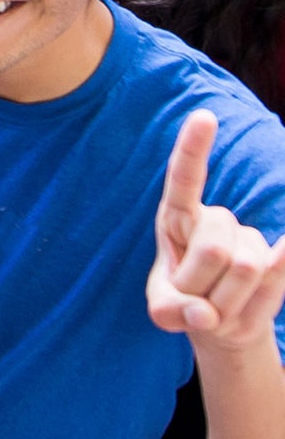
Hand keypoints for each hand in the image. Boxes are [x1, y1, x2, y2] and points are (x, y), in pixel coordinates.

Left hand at [146, 111, 284, 354]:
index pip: (184, 179)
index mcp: (177, 218)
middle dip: (202, 289)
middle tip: (196, 302)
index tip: (205, 115)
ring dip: (227, 303)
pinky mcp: (277, 259)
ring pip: (246, 269)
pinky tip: (266, 274)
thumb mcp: (165, 311)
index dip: (194, 148)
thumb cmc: (184, 305)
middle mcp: (214, 220)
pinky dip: (272, 282)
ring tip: (217, 305)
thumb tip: (204, 315)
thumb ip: (171, 314)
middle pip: (215, 250)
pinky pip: (280, 269)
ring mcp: (248, 239)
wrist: (220, 323)